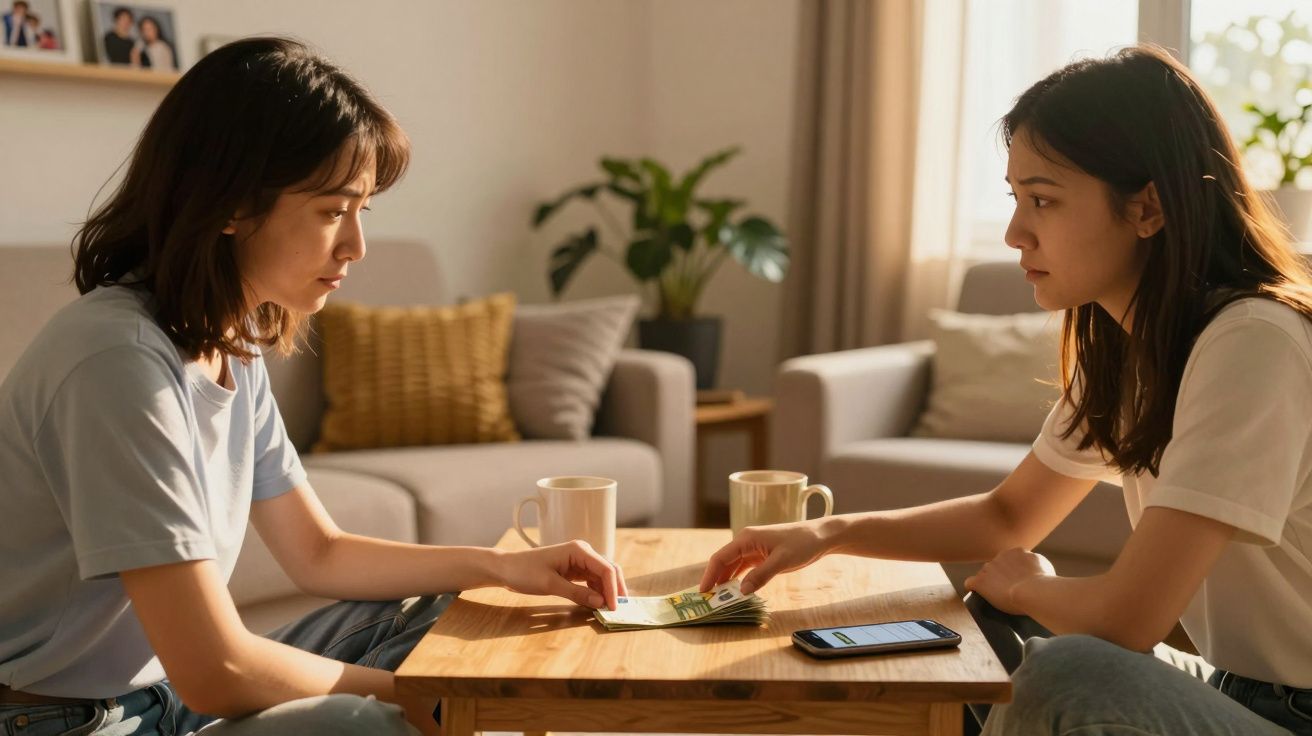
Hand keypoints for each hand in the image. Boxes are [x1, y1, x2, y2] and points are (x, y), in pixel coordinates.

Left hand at [496, 540, 627, 609]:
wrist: (506, 569)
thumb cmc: (524, 572)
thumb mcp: (550, 585)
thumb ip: (577, 593)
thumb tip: (601, 602)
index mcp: (579, 550)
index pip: (605, 569)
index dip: (613, 589)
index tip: (613, 608)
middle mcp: (582, 553)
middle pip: (608, 570)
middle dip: (615, 589)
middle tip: (619, 609)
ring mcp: (579, 561)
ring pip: (602, 577)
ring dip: (607, 592)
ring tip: (609, 609)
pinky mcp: (574, 571)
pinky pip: (591, 581)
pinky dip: (596, 592)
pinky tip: (597, 604)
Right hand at [699, 520, 832, 594]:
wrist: (821, 536)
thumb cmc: (802, 543)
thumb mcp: (782, 561)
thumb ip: (761, 575)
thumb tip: (741, 592)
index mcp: (746, 538)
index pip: (720, 557)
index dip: (709, 575)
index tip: (702, 592)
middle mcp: (746, 541)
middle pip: (724, 562)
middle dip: (714, 580)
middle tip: (707, 600)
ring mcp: (753, 548)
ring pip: (732, 566)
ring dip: (725, 581)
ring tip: (717, 599)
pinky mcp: (761, 555)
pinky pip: (743, 568)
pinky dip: (737, 579)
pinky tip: (734, 591)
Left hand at [963, 547, 1054, 614]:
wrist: (1033, 590)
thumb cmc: (1044, 582)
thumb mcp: (1045, 566)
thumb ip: (1035, 562)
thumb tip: (1031, 567)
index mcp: (1017, 552)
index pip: (1010, 560)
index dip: (1013, 572)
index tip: (1017, 581)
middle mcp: (1001, 556)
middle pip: (997, 566)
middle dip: (1000, 576)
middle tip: (1008, 590)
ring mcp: (989, 568)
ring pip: (985, 574)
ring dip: (989, 583)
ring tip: (995, 595)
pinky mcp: (980, 581)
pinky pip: (970, 583)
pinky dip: (973, 588)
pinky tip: (976, 594)